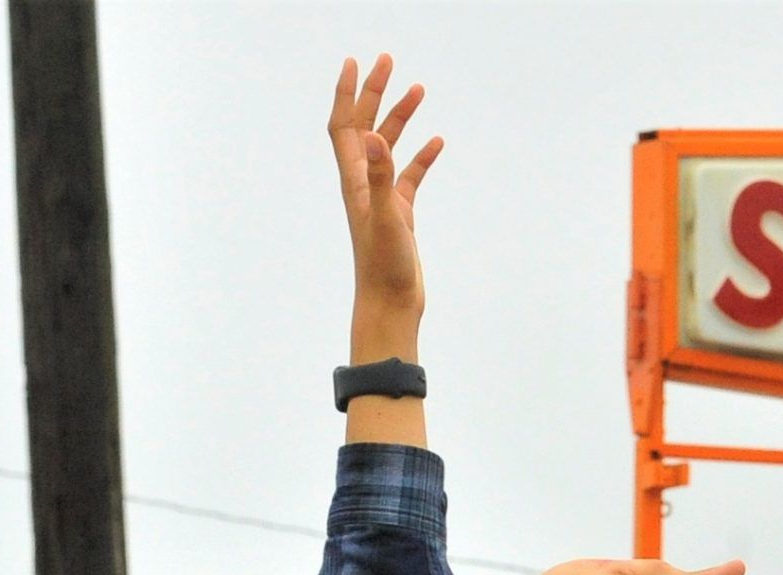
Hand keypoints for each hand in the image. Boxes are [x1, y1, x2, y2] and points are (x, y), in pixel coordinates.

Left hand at [329, 56, 439, 352]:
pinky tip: (437, 142)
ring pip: (389, 147)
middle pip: (365, 127)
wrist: (390, 305)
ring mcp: (381, 198)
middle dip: (375, 94)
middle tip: (389, 62)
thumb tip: (376, 136)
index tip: (356, 63)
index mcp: (354, 181)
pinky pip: (410, 177)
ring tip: (419, 90)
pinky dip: (422, 157)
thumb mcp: (385, 217)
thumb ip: (380, 177)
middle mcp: (363, 185)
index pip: (345, 126)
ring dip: (401, 118)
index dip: (347, 93)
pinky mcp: (400, 214)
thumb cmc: (383, 267)